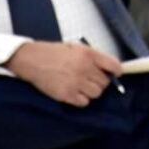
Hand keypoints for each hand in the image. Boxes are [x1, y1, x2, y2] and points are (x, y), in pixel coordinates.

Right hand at [5, 41, 122, 106]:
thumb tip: (108, 66)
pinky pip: (84, 102)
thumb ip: (93, 56)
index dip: (117, 71)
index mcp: (88, 54)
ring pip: (97, 93)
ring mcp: (75, 82)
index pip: (113, 65)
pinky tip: (75, 92)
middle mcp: (84, 68)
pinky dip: (82, 100)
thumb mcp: (76, 47)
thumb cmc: (53, 52)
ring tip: (82, 86)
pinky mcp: (66, 94)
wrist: (32, 59)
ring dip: (92, 91)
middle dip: (101, 82)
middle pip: (105, 82)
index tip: (116, 74)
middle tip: (92, 79)